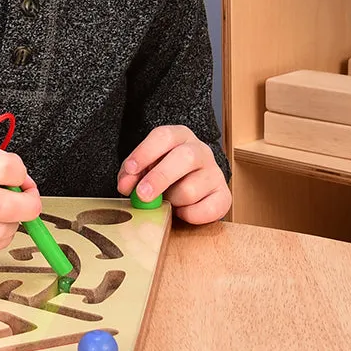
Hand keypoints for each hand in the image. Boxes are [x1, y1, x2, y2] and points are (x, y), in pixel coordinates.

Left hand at [117, 125, 231, 223]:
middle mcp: (200, 150)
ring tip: (166, 200)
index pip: (164, 136)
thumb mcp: (145, 166)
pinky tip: (180, 211)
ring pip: (191, 189)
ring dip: (172, 200)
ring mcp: (215, 172)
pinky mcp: (224, 195)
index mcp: (179, 136)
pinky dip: (189, 215)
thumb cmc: (163, 170)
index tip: (130, 170)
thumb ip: (132, 173)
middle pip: (184, 158)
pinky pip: (208, 209)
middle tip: (142, 195)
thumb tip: (126, 186)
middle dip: (160, 178)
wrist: (192, 182)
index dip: (145, 152)